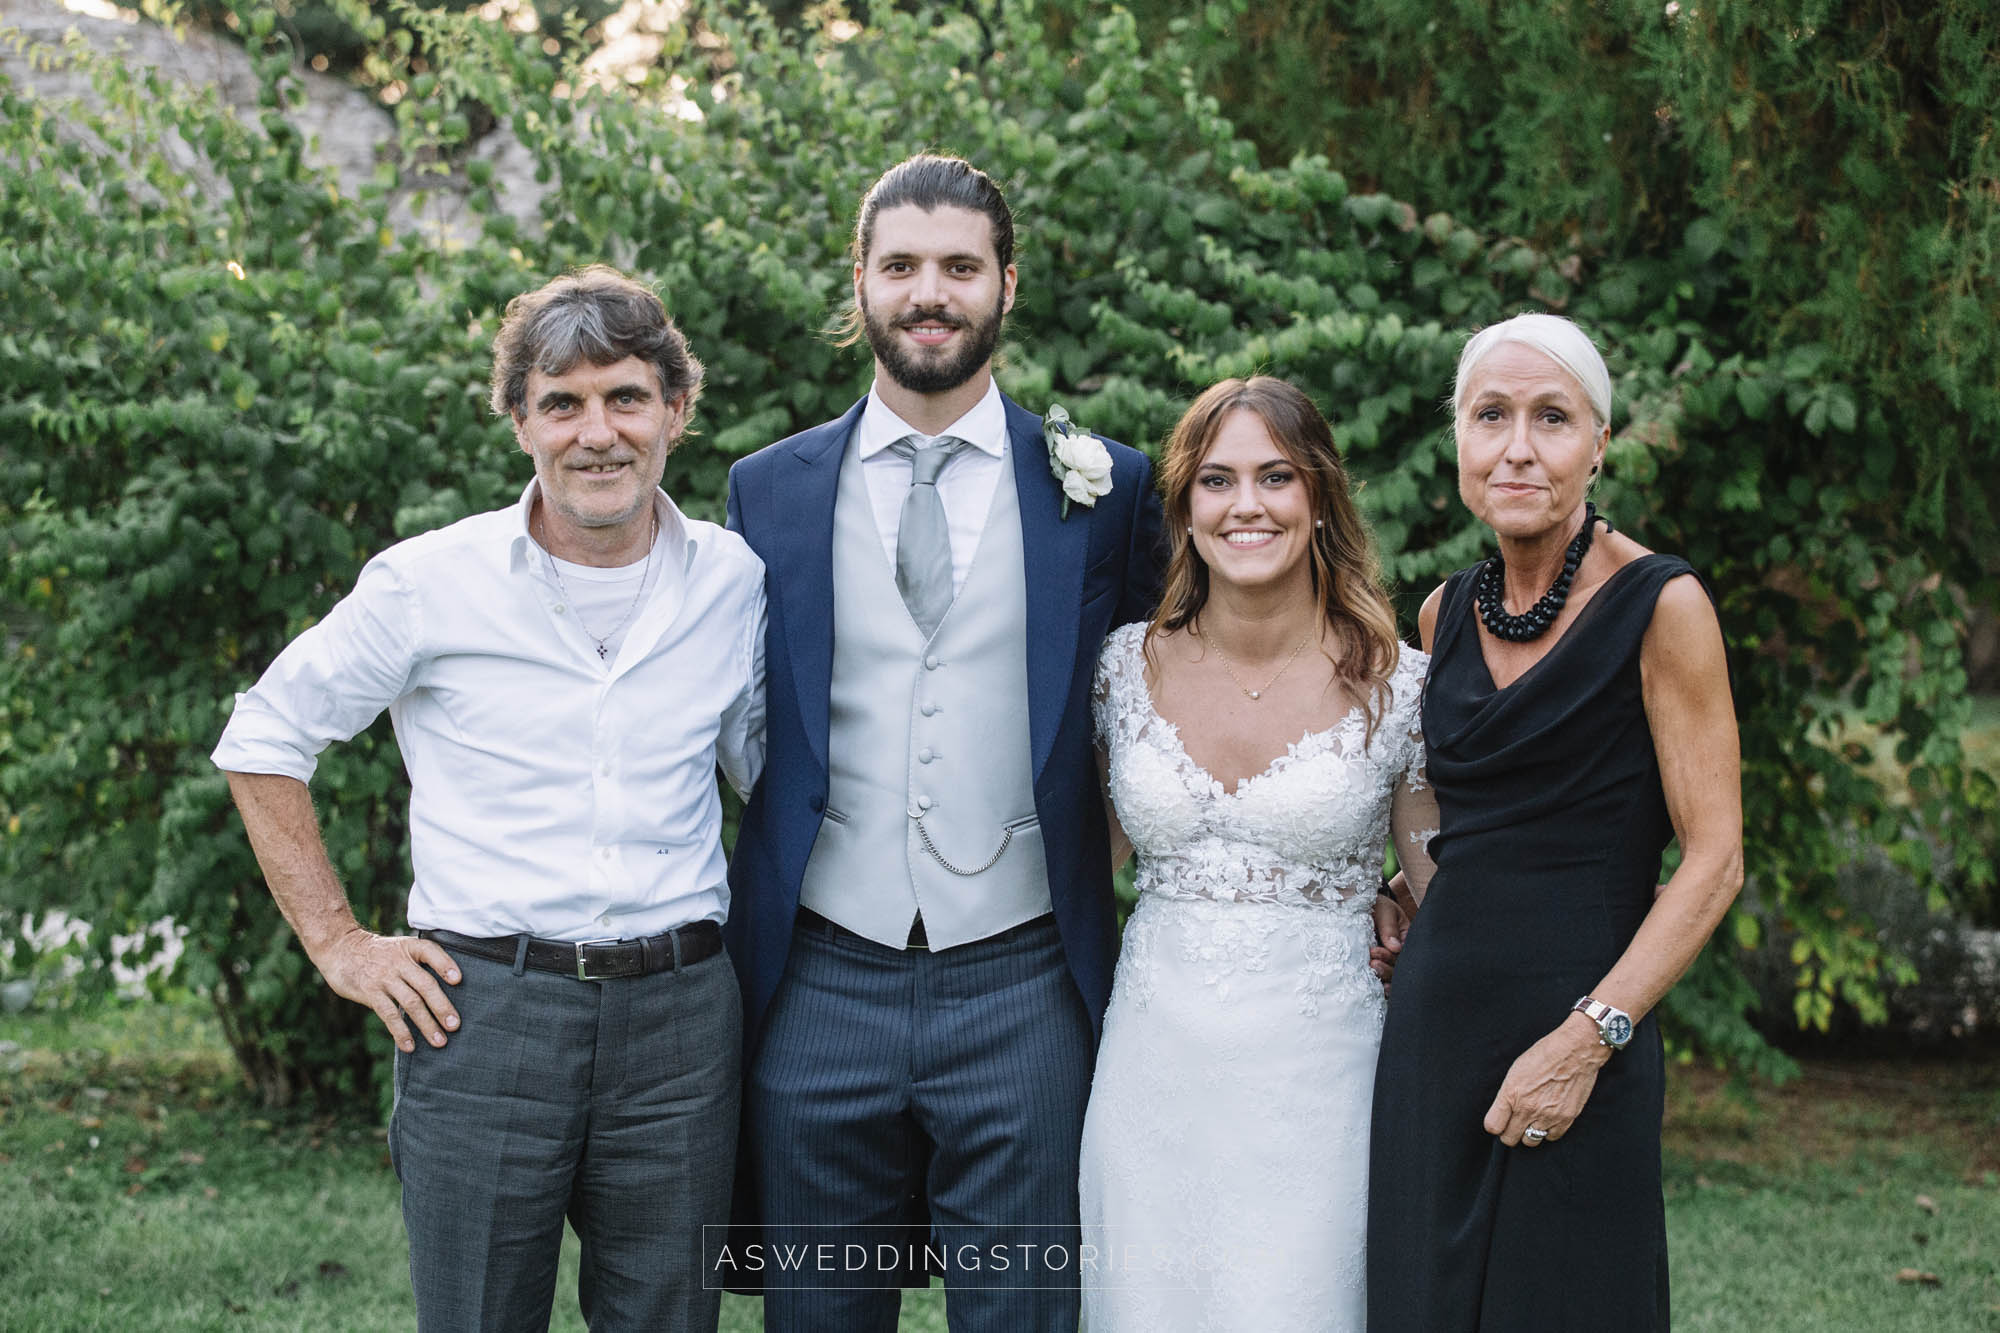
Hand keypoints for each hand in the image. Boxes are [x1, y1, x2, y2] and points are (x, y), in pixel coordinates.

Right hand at [313, 928, 462, 1053]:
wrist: (341, 948)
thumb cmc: (379, 953)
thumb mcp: (400, 948)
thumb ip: (419, 964)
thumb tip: (446, 991)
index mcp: (410, 948)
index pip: (431, 952)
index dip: (445, 965)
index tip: (458, 980)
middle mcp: (399, 962)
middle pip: (425, 984)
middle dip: (442, 1006)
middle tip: (454, 1026)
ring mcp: (384, 978)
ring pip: (410, 1002)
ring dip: (426, 1024)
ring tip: (440, 1041)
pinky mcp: (370, 992)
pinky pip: (389, 1014)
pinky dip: (401, 1031)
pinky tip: (409, 1046)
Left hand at [1369, 894, 1408, 988]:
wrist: (1353, 902)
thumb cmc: (1372, 904)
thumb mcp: (1384, 910)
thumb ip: (1389, 927)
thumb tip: (1395, 947)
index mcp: (1405, 939)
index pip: (1404, 954)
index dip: (1391, 956)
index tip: (1375, 951)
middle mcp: (1398, 953)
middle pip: (1398, 968)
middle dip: (1386, 968)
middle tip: (1372, 962)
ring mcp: (1387, 961)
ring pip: (1391, 976)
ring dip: (1383, 976)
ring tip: (1371, 970)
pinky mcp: (1374, 967)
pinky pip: (1380, 980)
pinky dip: (1379, 985)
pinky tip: (1375, 988)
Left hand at [1481, 1012, 1609, 1146]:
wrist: (1575, 1051)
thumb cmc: (1544, 1055)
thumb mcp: (1516, 1070)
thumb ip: (1508, 1094)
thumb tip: (1503, 1111)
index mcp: (1511, 1094)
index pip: (1493, 1126)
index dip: (1495, 1125)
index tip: (1499, 1122)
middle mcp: (1527, 1108)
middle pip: (1510, 1139)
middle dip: (1509, 1133)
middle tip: (1514, 1125)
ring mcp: (1547, 1116)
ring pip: (1530, 1141)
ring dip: (1529, 1134)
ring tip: (1532, 1121)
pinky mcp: (1566, 1119)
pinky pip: (1551, 1137)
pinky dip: (1548, 1132)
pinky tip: (1548, 1120)